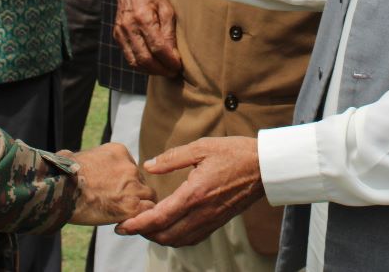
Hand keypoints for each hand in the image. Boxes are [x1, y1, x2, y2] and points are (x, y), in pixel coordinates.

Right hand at [65, 142, 156, 225]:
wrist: (60, 187)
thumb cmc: (60, 174)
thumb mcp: (75, 155)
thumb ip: (83, 158)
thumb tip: (68, 157)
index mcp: (119, 151)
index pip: (130, 168)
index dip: (123, 182)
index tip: (112, 191)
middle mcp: (129, 167)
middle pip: (140, 182)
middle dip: (132, 193)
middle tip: (117, 204)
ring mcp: (132, 186)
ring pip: (148, 196)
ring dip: (139, 205)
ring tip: (125, 215)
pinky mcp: (130, 206)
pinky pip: (147, 212)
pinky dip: (141, 218)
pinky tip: (128, 221)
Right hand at [114, 0, 181, 76]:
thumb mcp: (167, 9)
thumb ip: (169, 32)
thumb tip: (173, 55)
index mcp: (143, 17)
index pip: (157, 47)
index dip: (169, 61)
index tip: (178, 66)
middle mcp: (129, 27)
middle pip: (145, 59)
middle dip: (161, 70)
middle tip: (172, 72)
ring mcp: (120, 33)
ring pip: (135, 62)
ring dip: (151, 71)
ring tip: (164, 70)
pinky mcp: (117, 36)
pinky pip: (129, 57)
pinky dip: (141, 65)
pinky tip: (152, 65)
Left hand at [116, 136, 263, 245]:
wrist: (266, 167)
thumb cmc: (235, 153)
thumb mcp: (202, 147)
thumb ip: (173, 158)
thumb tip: (149, 165)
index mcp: (194, 194)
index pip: (159, 217)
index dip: (137, 224)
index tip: (122, 226)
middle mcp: (201, 212)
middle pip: (165, 235)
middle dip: (144, 233)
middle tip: (130, 225)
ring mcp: (211, 220)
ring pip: (178, 240)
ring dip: (159, 237)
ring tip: (147, 226)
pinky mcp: (218, 221)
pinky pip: (192, 238)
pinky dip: (176, 238)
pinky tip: (170, 228)